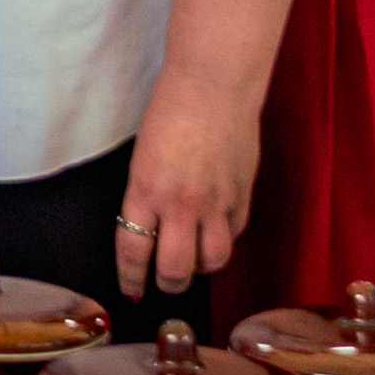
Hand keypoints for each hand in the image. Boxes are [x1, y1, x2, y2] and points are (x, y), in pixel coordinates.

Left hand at [115, 60, 264, 305]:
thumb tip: (150, 229)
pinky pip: (233, 235)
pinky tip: (216, 232)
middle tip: (165, 280)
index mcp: (145, 191)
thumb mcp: (143, 158)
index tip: (131, 289)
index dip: (131, 278)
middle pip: (175, 269)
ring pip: (211, 261)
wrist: (214, 86)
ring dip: (200, 268)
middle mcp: (180, 205)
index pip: (134, 252)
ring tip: (194, 260)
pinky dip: (223, 240)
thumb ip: (146, 196)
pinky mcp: (243, 196)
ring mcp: (216, 203)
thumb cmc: (170, 111)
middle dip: (167, 283)